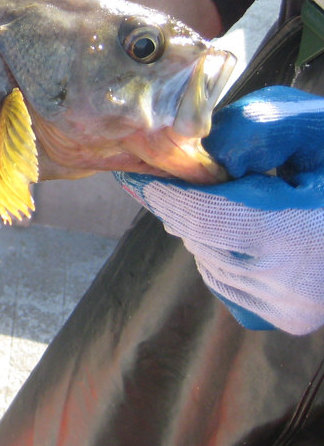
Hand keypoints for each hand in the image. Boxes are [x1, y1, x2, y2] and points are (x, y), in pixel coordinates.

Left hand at [117, 86, 323, 334]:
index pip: (206, 217)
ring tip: (236, 200)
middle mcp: (296, 285)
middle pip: (200, 238)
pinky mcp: (285, 320)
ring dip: (202, 227)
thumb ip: (251, 131)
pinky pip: (222, 280)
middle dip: (182, 204)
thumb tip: (197, 154)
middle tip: (178, 176)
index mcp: (304, 233)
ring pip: (205, 259)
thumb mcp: (310, 125)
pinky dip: (220, 252)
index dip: (165, 192)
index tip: (138, 173)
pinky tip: (250, 231)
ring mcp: (291, 310)